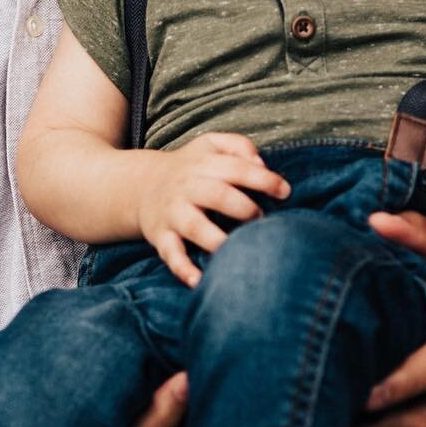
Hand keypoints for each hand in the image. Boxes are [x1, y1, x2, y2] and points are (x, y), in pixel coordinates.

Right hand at [136, 134, 290, 286]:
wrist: (140, 186)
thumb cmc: (189, 168)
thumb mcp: (210, 145)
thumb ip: (238, 146)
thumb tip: (261, 164)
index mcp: (202, 164)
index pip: (236, 168)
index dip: (263, 179)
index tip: (285, 192)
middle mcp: (187, 188)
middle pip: (216, 195)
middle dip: (243, 208)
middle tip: (262, 220)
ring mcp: (173, 213)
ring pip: (194, 226)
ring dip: (217, 239)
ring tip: (237, 250)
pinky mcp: (161, 237)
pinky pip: (171, 254)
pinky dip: (183, 269)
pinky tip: (199, 281)